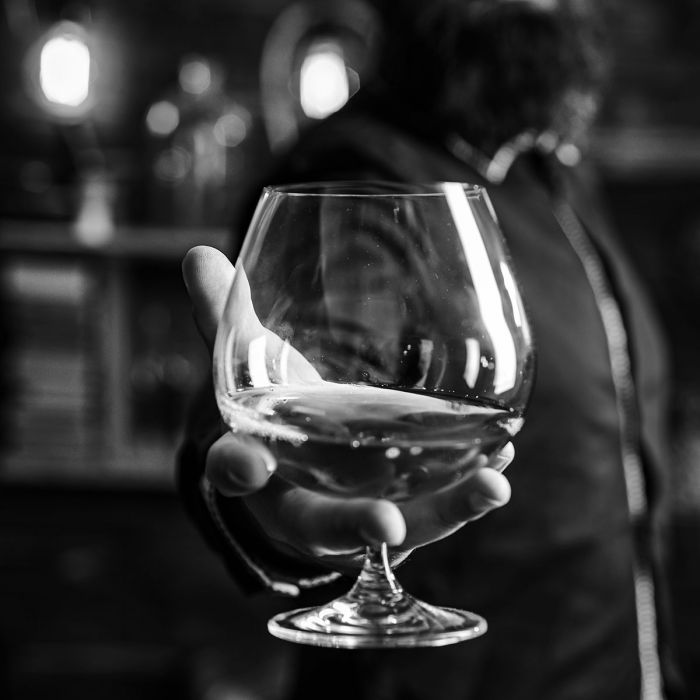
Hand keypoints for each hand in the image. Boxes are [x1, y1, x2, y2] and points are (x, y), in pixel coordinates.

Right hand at [182, 245, 512, 568]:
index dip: (237, 469)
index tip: (245, 463)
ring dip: (446, 511)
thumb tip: (197, 254)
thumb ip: (225, 317)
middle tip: (383, 523)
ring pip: (401, 525)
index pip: (235, 471)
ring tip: (492, 485)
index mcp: (259, 464)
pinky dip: (471, 488)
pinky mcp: (408, 504)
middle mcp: (309, 500)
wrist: (314, 458)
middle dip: (351, 524)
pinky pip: (440, 504)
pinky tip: (502, 459)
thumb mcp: (252, 364)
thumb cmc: (280, 408)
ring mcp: (363, 509)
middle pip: (322, 523)